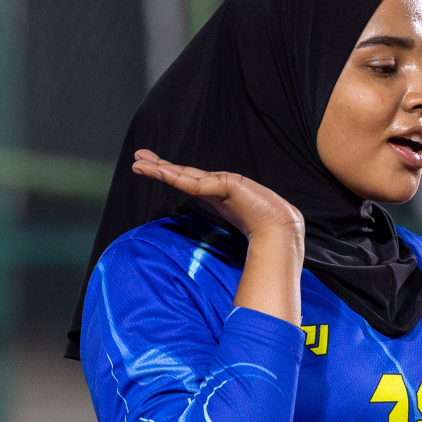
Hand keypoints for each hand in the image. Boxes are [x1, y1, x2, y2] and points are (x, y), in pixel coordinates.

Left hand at [132, 149, 303, 323]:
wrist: (283, 234)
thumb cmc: (266, 240)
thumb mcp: (232, 240)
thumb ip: (218, 244)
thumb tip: (210, 263)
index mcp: (218, 197)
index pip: (188, 182)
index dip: (170, 175)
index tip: (150, 171)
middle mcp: (218, 187)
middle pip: (182, 174)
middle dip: (159, 165)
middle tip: (138, 158)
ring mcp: (223, 183)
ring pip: (184, 175)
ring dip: (160, 168)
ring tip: (140, 161)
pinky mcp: (228, 183)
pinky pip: (195, 183)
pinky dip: (175, 177)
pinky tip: (159, 172)